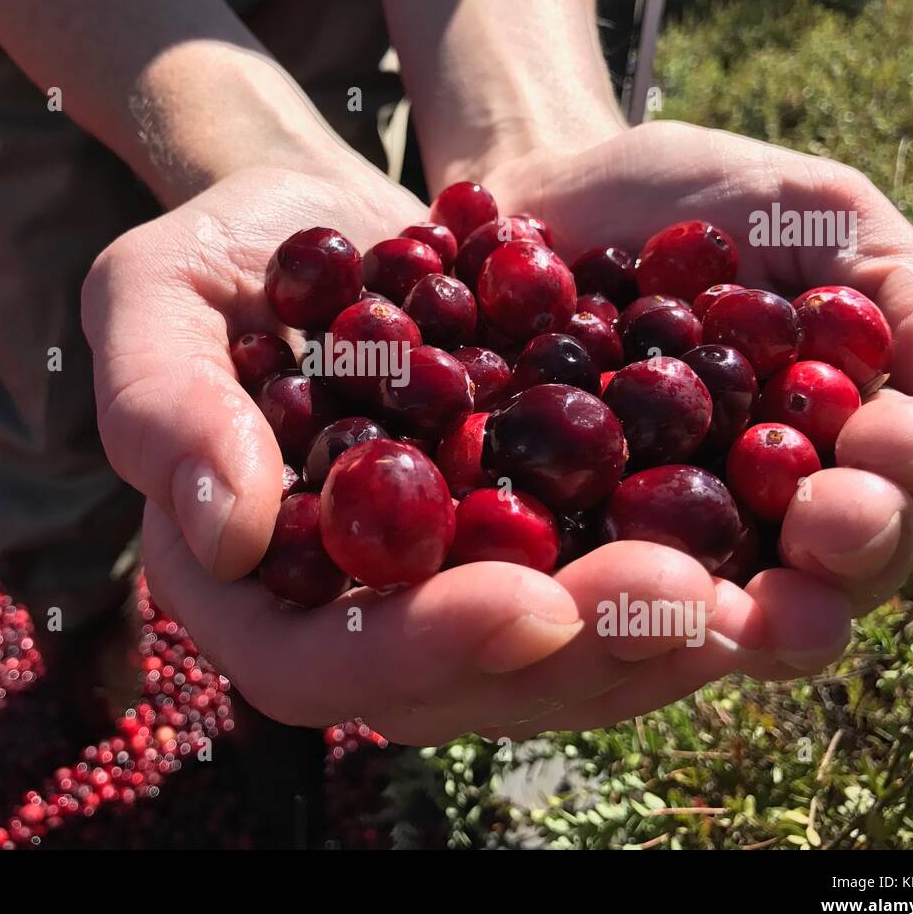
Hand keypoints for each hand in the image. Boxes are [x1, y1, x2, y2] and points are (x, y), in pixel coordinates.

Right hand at [81, 154, 867, 745]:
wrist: (322, 227)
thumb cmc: (222, 255)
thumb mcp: (152, 296)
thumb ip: (161, 407)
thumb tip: (228, 534)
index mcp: (243, 583)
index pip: (311, 664)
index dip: (416, 651)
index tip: (525, 601)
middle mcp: (347, 613)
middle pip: (452, 686)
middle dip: (571, 656)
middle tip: (684, 600)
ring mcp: (441, 587)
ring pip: (547, 662)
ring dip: (650, 637)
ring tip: (753, 588)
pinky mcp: (521, 543)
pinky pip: (598, 587)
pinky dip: (680, 577)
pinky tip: (760, 543)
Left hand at [480, 120, 912, 664]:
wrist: (540, 198)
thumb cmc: (688, 202)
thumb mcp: (813, 214)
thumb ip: (906, 290)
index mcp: (846, 437)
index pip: (902, 478)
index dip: (907, 469)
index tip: (883, 439)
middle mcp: (771, 506)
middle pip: (837, 566)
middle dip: (849, 548)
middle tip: (827, 524)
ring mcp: (670, 536)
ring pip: (736, 606)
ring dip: (758, 613)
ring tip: (748, 604)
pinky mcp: (572, 546)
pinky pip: (602, 587)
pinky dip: (619, 596)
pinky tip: (617, 593)